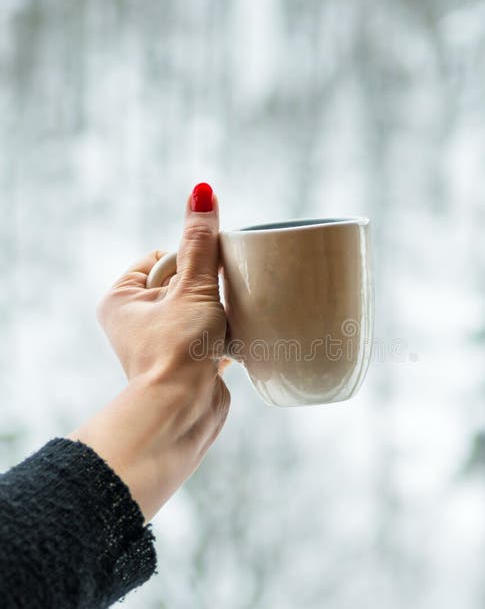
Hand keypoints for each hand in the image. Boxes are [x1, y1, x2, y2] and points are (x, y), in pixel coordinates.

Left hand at [70, 187, 230, 521]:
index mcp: (121, 299)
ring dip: (220, 312)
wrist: (183, 415)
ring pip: (200, 311)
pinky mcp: (187, 365)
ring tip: (230, 320)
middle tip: (222, 298)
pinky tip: (238, 339)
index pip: (161, 258)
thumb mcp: (192, 287)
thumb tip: (201, 192)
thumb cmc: (177, 351)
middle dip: (208, 288)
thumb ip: (201, 242)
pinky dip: (227, 336)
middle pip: (184, 283)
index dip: (189, 261)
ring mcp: (162, 345)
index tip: (205, 277)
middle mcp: (135, 322)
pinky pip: (212, 337)